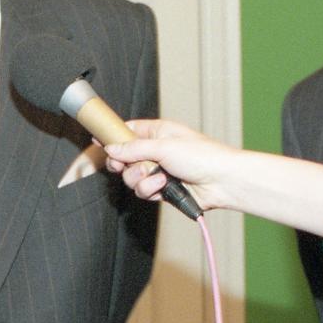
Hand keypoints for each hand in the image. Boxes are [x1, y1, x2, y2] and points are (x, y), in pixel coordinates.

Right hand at [102, 118, 236, 209]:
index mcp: (157, 132)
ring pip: (131, 177)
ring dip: (140, 179)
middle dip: (124, 164)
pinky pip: (143, 191)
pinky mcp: (162, 190)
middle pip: (124, 158)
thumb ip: (133, 148)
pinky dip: (150, 190)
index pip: (128, 131)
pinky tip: (163, 186)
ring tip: (157, 177)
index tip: (99, 142)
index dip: (113, 136)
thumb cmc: (202, 156)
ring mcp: (159, 171)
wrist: (222, 181)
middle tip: (125, 165)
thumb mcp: (163, 146)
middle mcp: (156, 151)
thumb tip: (111, 149)